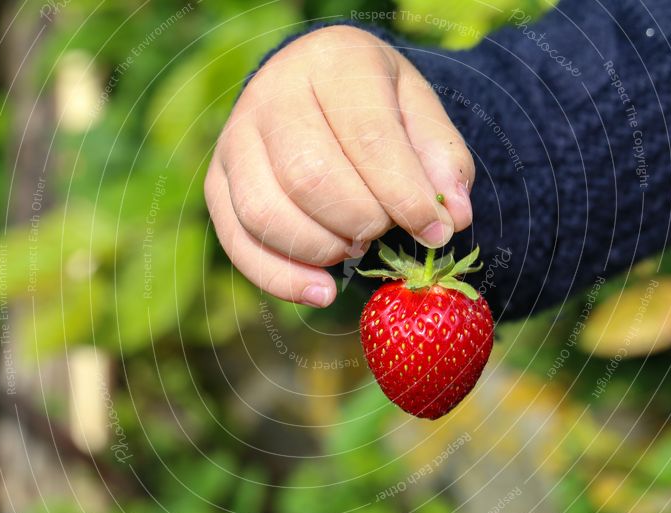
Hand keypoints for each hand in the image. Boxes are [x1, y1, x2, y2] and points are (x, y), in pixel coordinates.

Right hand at [204, 25, 474, 306]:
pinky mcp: (216, 182)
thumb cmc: (374, 103)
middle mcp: (272, 94)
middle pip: (310, 177)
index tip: (436, 229)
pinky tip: (322, 291)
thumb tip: (454, 217)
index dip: (406, 194)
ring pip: (266, 213)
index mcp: (333, 62)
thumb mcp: (419, 112)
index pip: (368, 137)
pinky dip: (280, 278)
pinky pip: (238, 241)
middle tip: (383, 228)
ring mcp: (234, 139)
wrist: (313, 88)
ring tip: (354, 245)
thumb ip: (442, 160)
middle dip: (360, 220)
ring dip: (322, 248)